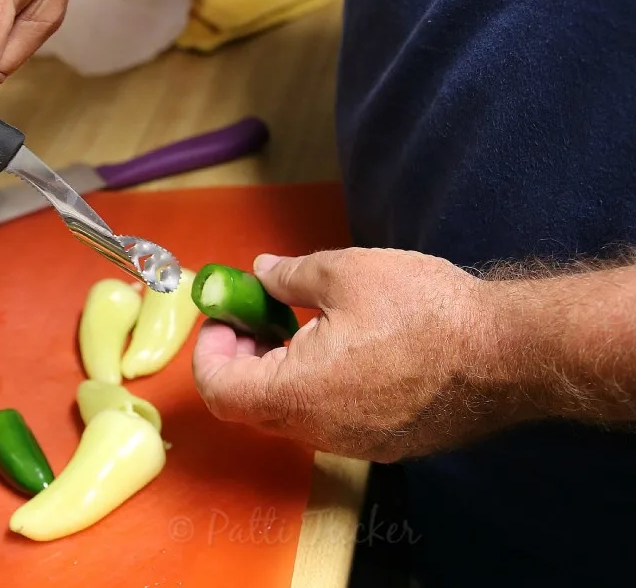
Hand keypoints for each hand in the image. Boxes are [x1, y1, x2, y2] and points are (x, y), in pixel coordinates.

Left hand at [191, 248, 520, 462]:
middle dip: (242, 357)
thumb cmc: (425, 312)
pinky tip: (343, 348)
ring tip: (301, 325)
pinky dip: (315, 386)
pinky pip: (328, 419)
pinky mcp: (385, 442)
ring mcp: (353, 442)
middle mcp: (317, 430)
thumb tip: (259, 273)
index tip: (226, 316)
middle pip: (250, 405)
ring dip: (278, 371)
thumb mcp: (344, 273)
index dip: (209, 351)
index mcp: (296, 393)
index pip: (219, 391)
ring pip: (290, 414)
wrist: (507, 353)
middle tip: (258, 316)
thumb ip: (288, 277)